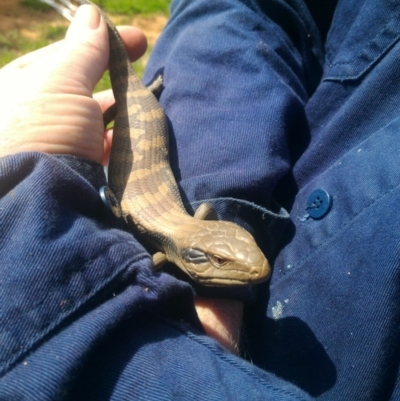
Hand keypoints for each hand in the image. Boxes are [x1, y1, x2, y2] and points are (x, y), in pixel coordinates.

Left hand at [0, 4, 146, 164]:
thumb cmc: (45, 130)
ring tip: (148, 101)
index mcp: (22, 87)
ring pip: (99, 116)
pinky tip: (142, 130)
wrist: (46, 199)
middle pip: (85, 86)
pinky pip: (107, 144)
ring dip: (124, 107)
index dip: (100, 43)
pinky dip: (124, 136)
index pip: (66, 55)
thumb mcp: (62, 80)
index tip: (138, 39)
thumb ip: (82, 49)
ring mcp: (62, 142)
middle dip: (115, 76)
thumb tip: (92, 12)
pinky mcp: (82, 166)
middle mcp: (39, 114)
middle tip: (145, 65)